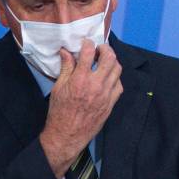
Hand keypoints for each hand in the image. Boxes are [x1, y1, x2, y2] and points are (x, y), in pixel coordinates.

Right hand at [39, 39, 122, 178]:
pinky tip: (107, 78)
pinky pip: (119, 85)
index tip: (86, 43)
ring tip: (104, 61)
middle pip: (109, 58)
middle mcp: (96, 85)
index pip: (89, 52)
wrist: (67, 135)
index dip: (88, 43)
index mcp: (80, 79)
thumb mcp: (59, 88)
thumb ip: (66, 68)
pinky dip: (115, 77)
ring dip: (112, 61)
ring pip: (117, 70)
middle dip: (105, 49)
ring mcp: (106, 95)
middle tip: (99, 49)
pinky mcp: (111, 103)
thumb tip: (66, 51)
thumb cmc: (59, 112)